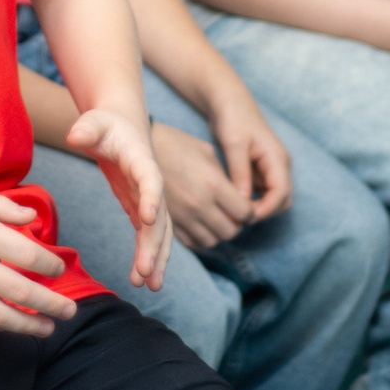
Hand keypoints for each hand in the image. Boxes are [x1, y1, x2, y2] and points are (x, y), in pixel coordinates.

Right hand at [0, 184, 78, 336]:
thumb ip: (3, 207)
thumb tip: (33, 218)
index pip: (30, 257)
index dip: (52, 266)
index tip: (59, 269)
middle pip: (22, 293)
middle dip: (51, 305)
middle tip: (70, 312)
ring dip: (27, 326)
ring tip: (46, 330)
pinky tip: (2, 327)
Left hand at [67, 107, 169, 291]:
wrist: (122, 125)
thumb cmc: (105, 123)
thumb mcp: (94, 121)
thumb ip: (85, 128)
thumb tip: (74, 136)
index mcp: (141, 159)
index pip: (151, 179)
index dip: (152, 197)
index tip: (147, 219)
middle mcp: (151, 182)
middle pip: (159, 216)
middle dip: (153, 245)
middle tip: (144, 273)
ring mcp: (149, 198)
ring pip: (160, 232)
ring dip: (157, 258)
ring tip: (150, 285)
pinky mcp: (142, 209)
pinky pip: (150, 236)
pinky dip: (150, 256)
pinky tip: (143, 279)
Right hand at [152, 122, 255, 250]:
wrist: (139, 148)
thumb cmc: (177, 145)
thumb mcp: (207, 152)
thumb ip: (227, 178)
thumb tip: (240, 197)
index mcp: (213, 184)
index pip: (244, 213)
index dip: (250, 211)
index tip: (246, 205)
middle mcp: (199, 205)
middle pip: (231, 231)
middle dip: (237, 223)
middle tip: (233, 213)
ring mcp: (183, 217)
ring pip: (214, 241)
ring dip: (219, 233)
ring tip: (217, 219)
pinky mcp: (169, 223)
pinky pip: (194, 244)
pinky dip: (202, 238)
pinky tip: (201, 225)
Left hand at [205, 92, 291, 225]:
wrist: (228, 101)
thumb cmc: (233, 117)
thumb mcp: (234, 143)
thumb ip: (240, 172)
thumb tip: (243, 201)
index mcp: (277, 158)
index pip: (282, 193)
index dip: (266, 209)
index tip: (245, 216)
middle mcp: (279, 165)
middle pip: (282, 201)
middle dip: (264, 212)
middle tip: (238, 216)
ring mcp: (272, 168)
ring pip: (273, 199)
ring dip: (258, 208)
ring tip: (234, 211)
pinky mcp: (261, 170)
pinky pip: (262, 193)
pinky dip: (252, 201)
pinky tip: (233, 201)